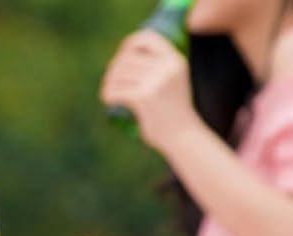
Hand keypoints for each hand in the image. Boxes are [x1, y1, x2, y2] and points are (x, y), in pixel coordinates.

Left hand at [100, 31, 198, 152]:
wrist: (185, 140)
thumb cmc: (176, 114)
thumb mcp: (174, 83)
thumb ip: (160, 68)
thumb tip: (126, 56)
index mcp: (175, 60)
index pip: (147, 38)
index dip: (130, 43)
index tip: (122, 55)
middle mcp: (166, 68)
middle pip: (128, 58)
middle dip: (115, 69)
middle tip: (111, 82)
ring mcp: (155, 82)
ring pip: (120, 74)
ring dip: (109, 83)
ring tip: (108, 92)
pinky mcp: (144, 98)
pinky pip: (118, 90)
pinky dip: (109, 95)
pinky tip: (107, 99)